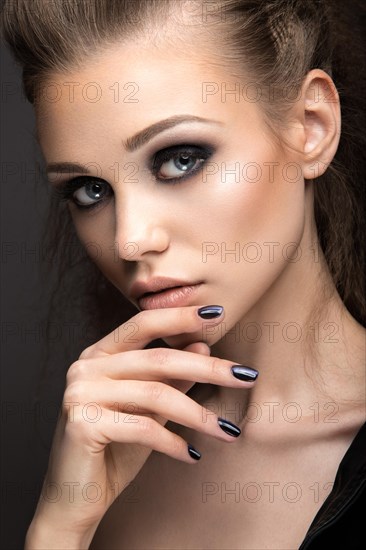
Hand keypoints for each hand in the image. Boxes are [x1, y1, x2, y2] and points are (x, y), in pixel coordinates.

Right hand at [26, 305, 256, 547]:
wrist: (75, 500)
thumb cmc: (113, 450)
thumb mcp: (149, 410)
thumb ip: (171, 378)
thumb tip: (202, 346)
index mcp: (98, 354)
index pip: (143, 323)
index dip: (181, 316)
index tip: (219, 314)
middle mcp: (85, 367)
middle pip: (158, 359)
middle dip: (209, 368)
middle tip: (247, 376)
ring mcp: (80, 393)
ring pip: (156, 394)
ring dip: (199, 415)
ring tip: (228, 431)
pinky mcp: (82, 422)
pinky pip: (144, 427)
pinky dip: (174, 443)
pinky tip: (193, 456)